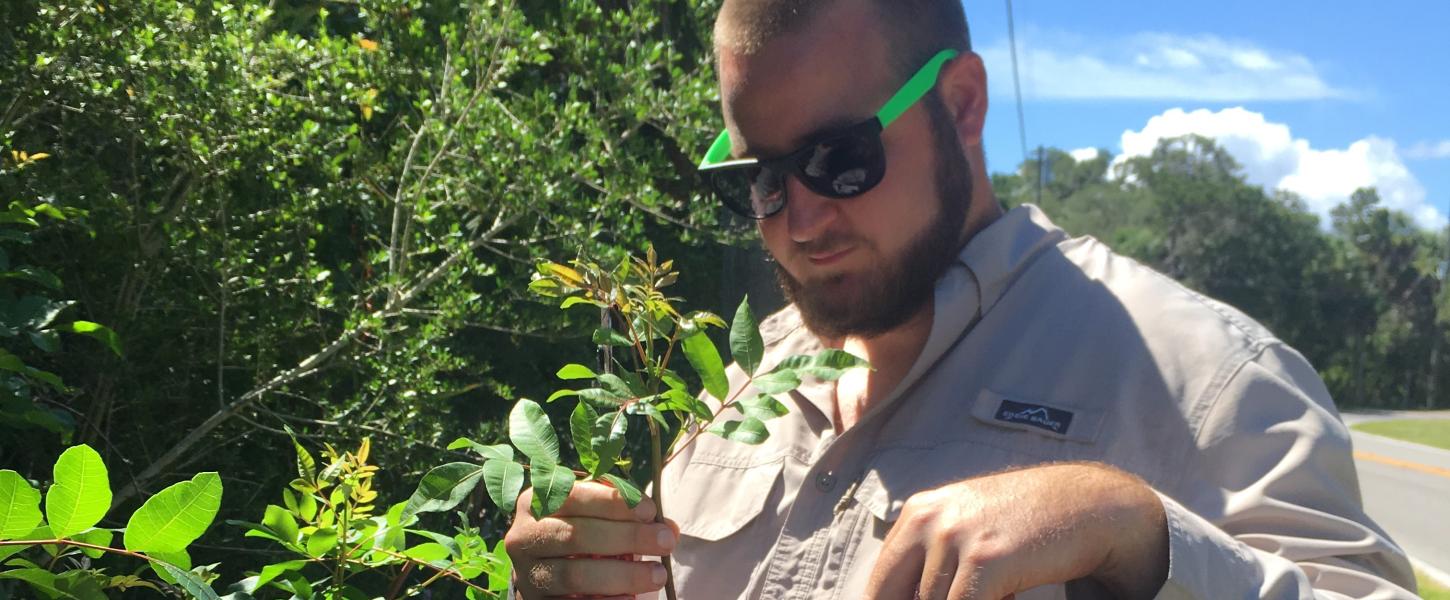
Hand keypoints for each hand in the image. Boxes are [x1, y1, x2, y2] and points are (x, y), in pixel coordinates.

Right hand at [503, 480, 680, 598]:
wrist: (543, 572)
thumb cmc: (577, 533)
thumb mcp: (594, 515)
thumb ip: (626, 513)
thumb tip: (667, 527)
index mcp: (535, 502)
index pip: (573, 496)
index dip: (613, 502)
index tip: (649, 510)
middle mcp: (523, 537)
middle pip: (576, 536)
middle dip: (627, 537)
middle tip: (665, 542)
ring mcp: (527, 574)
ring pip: (575, 575)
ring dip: (623, 575)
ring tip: (657, 575)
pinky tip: (632, 599)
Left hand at [864, 463, 1167, 599]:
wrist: (1089, 505)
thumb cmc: (1028, 525)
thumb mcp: (966, 530)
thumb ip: (931, 563)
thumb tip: (905, 599)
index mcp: (918, 514)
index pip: (881, 586)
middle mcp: (928, 520)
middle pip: (901, 599)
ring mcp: (955, 537)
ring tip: (1002, 594)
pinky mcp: (984, 560)